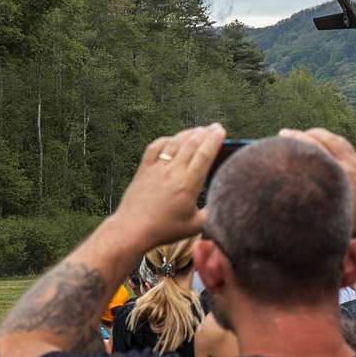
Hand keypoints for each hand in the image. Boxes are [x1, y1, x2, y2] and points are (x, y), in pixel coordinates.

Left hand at [113, 124, 223, 248]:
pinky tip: (172, 139)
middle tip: (214, 127)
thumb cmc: (164, 229)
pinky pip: (155, 148)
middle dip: (205, 132)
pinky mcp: (144, 170)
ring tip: (198, 129)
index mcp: (188, 183)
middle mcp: (173, 172)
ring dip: (188, 133)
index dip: (214, 140)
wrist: (132, 230)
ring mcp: (157, 168)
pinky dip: (166, 140)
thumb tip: (224, 204)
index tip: (221, 131)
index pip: (205, 154)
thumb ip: (212, 213)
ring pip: (175, 143)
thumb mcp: (195, 226)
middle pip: (192, 144)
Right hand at [280, 128, 355, 236]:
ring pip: (329, 138)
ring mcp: (353, 161)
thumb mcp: (327, 217)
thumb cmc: (352, 226)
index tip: (277, 144)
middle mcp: (344, 166)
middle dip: (299, 137)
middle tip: (283, 137)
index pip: (311, 153)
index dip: (293, 144)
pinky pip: (340, 142)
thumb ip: (309, 202)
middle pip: (318, 140)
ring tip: (297, 137)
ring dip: (312, 135)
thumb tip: (286, 192)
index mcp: (336, 178)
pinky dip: (326, 138)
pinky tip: (317, 140)